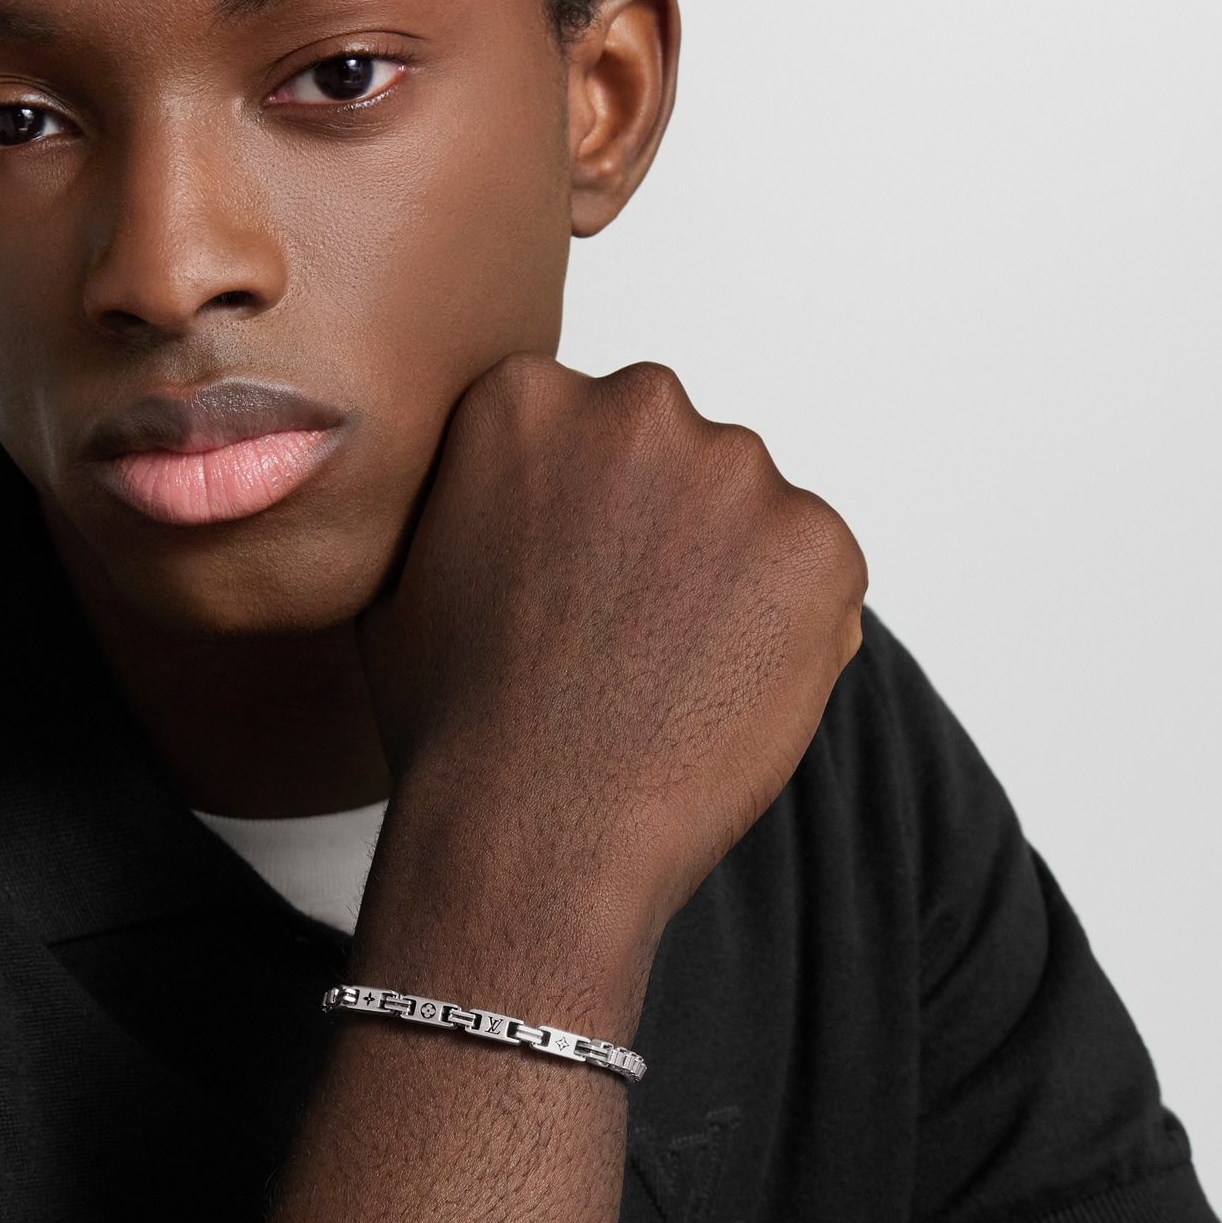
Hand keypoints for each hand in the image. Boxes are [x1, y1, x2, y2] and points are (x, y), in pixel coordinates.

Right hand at [356, 354, 865, 1030]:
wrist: (533, 827)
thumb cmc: (455, 720)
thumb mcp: (402, 569)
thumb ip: (461, 493)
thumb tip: (481, 490)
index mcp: (526, 395)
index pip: (587, 426)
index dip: (585, 515)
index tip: (573, 582)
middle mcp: (638, 405)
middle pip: (673, 455)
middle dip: (662, 529)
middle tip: (627, 631)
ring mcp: (738, 470)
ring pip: (750, 514)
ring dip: (728, 576)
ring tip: (671, 673)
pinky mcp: (818, 542)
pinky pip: (817, 575)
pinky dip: (791, 629)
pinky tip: (724, 690)